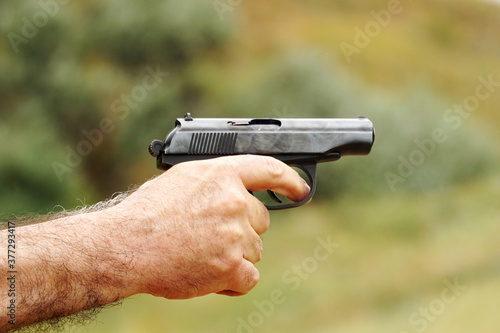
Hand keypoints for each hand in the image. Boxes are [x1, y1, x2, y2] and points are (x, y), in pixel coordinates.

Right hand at [112, 155, 309, 298]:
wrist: (127, 245)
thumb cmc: (148, 213)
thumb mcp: (184, 180)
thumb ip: (216, 181)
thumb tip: (237, 190)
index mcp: (222, 175)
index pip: (269, 170)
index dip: (289, 179)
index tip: (300, 188)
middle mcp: (234, 201)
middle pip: (261, 220)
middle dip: (244, 229)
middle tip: (212, 235)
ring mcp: (235, 234)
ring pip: (255, 249)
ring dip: (235, 255)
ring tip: (201, 254)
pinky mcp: (231, 265)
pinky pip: (250, 277)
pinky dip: (235, 280)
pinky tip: (212, 275)